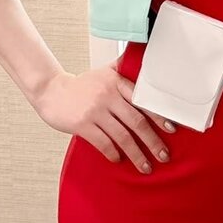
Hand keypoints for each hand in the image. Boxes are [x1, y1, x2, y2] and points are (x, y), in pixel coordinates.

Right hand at [34, 66, 174, 173]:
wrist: (51, 91)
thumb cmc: (82, 85)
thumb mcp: (104, 72)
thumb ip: (122, 67)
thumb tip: (144, 55)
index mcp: (116, 82)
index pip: (143, 100)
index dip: (159, 116)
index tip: (171, 129)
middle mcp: (108, 95)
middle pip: (136, 121)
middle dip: (152, 141)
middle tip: (164, 156)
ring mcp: (95, 111)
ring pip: (122, 136)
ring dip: (136, 154)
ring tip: (146, 166)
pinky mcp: (82, 124)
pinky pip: (103, 143)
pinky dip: (113, 153)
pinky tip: (119, 160)